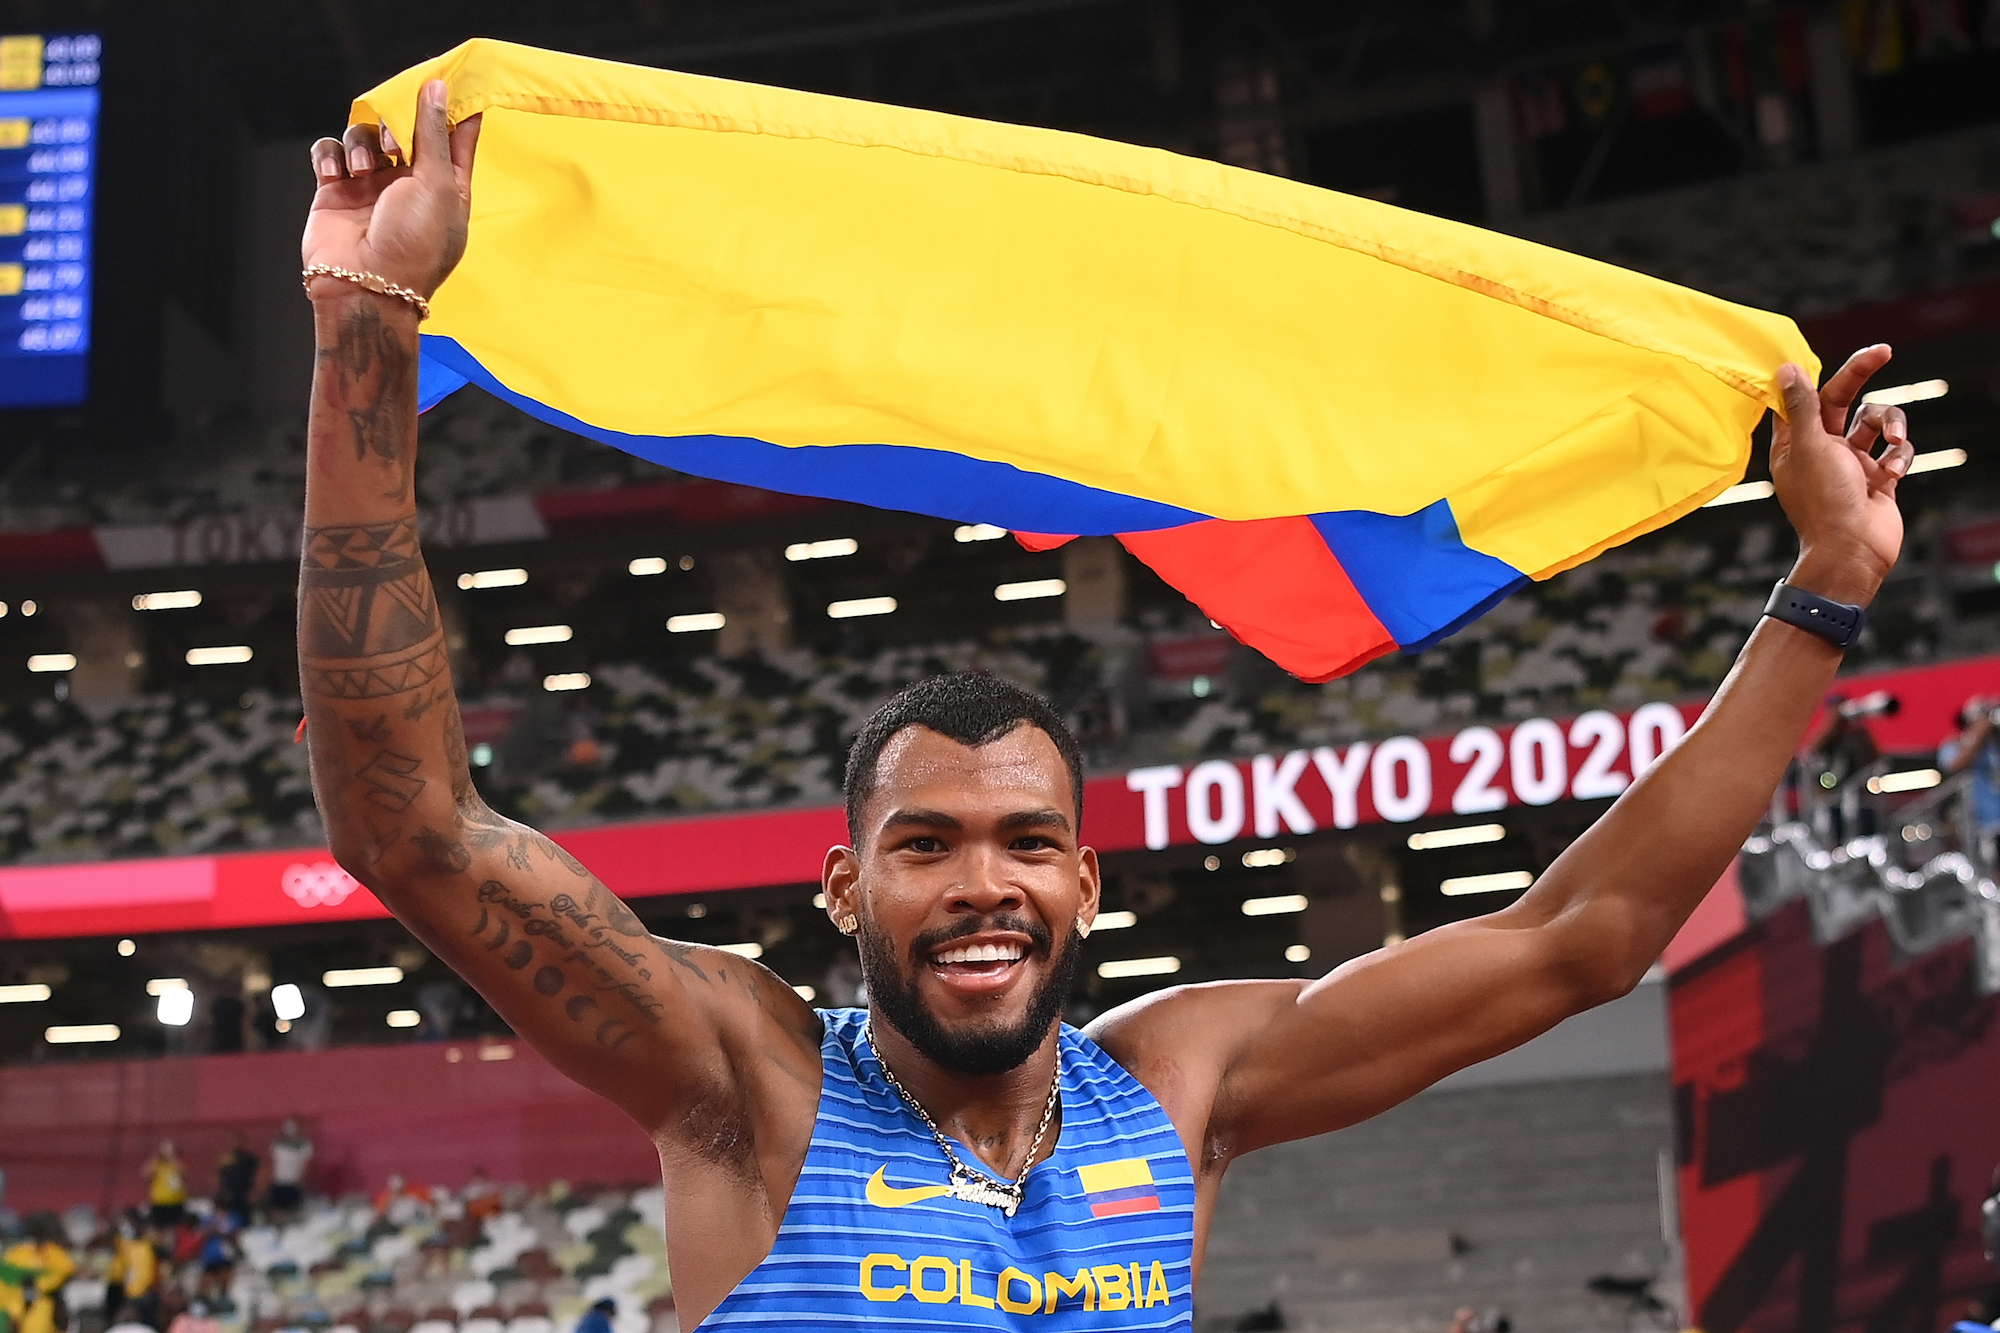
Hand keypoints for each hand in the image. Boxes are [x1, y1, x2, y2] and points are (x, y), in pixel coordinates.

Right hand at [302, 79, 480, 299]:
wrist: (365, 287)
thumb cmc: (413, 243)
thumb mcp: (436, 184)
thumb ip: (433, 134)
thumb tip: (439, 88)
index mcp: (446, 186)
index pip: (454, 137)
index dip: (453, 108)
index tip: (450, 78)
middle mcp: (409, 183)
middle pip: (404, 128)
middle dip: (397, 122)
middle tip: (394, 134)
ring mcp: (371, 186)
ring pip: (363, 135)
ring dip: (361, 142)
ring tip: (363, 168)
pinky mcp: (335, 191)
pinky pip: (329, 154)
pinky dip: (331, 156)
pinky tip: (337, 174)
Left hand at [1771, 345, 1912, 606]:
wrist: (1853, 550)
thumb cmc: (1825, 500)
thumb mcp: (1810, 446)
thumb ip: (1803, 407)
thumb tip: (1787, 368)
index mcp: (1795, 443)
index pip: (1805, 397)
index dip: (1817, 374)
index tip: (1823, 350)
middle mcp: (1822, 449)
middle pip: (1843, 399)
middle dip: (1862, 375)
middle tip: (1883, 349)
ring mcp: (1852, 462)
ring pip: (1877, 422)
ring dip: (1893, 424)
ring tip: (1898, 442)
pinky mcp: (1880, 476)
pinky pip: (1896, 451)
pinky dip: (1900, 456)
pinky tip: (1893, 473)